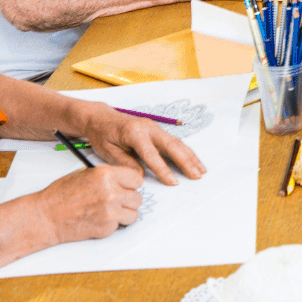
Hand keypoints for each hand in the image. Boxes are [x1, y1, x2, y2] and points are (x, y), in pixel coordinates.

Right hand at [37, 163, 142, 243]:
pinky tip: (100, 218)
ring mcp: (111, 211)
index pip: (136, 178)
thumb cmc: (61, 195)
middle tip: (117, 200)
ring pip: (134, 213)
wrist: (47, 216)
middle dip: (128, 200)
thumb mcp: (84, 174)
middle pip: (138, 198)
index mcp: (106, 175)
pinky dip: (114, 223)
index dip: (131, 184)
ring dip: (125, 213)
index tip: (127, 187)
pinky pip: (121, 224)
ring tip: (110, 210)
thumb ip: (106, 175)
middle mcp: (111, 192)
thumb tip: (123, 179)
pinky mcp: (108, 227)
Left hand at [81, 104, 206, 185]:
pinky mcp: (157, 131)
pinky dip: (186, 152)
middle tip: (196, 176)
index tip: (173, 183)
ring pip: (177, 143)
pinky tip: (193, 161)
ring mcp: (155, 128)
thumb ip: (125, 163)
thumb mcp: (107, 151)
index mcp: (134, 132)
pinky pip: (174, 142)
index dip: (163, 169)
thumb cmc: (102, 135)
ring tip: (201, 171)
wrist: (100, 118)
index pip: (151, 154)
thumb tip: (141, 177)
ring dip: (190, 157)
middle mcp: (148, 127)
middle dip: (186, 162)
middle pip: (171, 145)